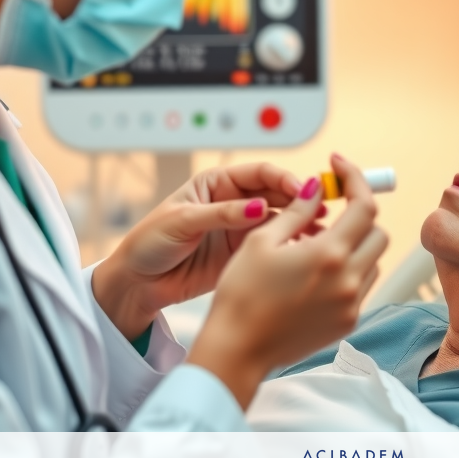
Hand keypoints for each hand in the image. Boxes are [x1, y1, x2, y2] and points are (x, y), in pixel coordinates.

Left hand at [92, 162, 308, 340]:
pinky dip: (290, 246)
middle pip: (276, 195)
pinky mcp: (242, 255)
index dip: (282, 179)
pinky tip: (304, 249)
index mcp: (217, 184)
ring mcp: (239, 229)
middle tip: (321, 209)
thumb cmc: (149, 243)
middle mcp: (233, 203)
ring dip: (300, 223)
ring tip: (319, 230)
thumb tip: (258, 207)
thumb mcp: (183, 222)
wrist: (137, 283)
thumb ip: (222, 214)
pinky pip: (272, 246)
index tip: (301, 189)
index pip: (258, 174)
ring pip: (279, 221)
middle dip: (299, 200)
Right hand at [186, 153, 388, 408]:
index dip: (355, 180)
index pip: (364, 206)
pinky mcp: (348, 323)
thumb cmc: (241, 294)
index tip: (339, 168)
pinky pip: (363, 286)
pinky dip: (349, 272)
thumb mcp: (262, 241)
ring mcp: (352, 304)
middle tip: (330, 212)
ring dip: (355, 246)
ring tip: (317, 247)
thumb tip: (317, 188)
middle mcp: (348, 280)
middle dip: (358, 217)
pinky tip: (318, 274)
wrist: (237, 350)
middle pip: (378, 233)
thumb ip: (297, 211)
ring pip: (373, 261)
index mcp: (329, 254)